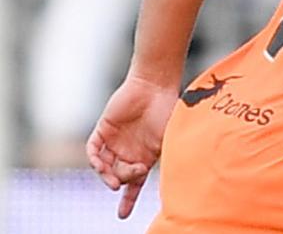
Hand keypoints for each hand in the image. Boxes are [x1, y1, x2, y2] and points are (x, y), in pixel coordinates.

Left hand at [87, 76, 177, 218]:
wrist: (155, 85)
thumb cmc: (168, 110)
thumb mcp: (170, 140)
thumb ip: (164, 158)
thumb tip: (171, 180)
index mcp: (145, 156)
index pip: (134, 183)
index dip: (128, 200)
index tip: (122, 215)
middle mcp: (128, 151)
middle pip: (118, 176)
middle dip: (123, 182)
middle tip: (133, 175)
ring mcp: (115, 141)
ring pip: (103, 167)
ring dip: (107, 176)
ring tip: (113, 178)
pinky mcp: (103, 129)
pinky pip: (93, 150)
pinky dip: (94, 159)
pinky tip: (100, 165)